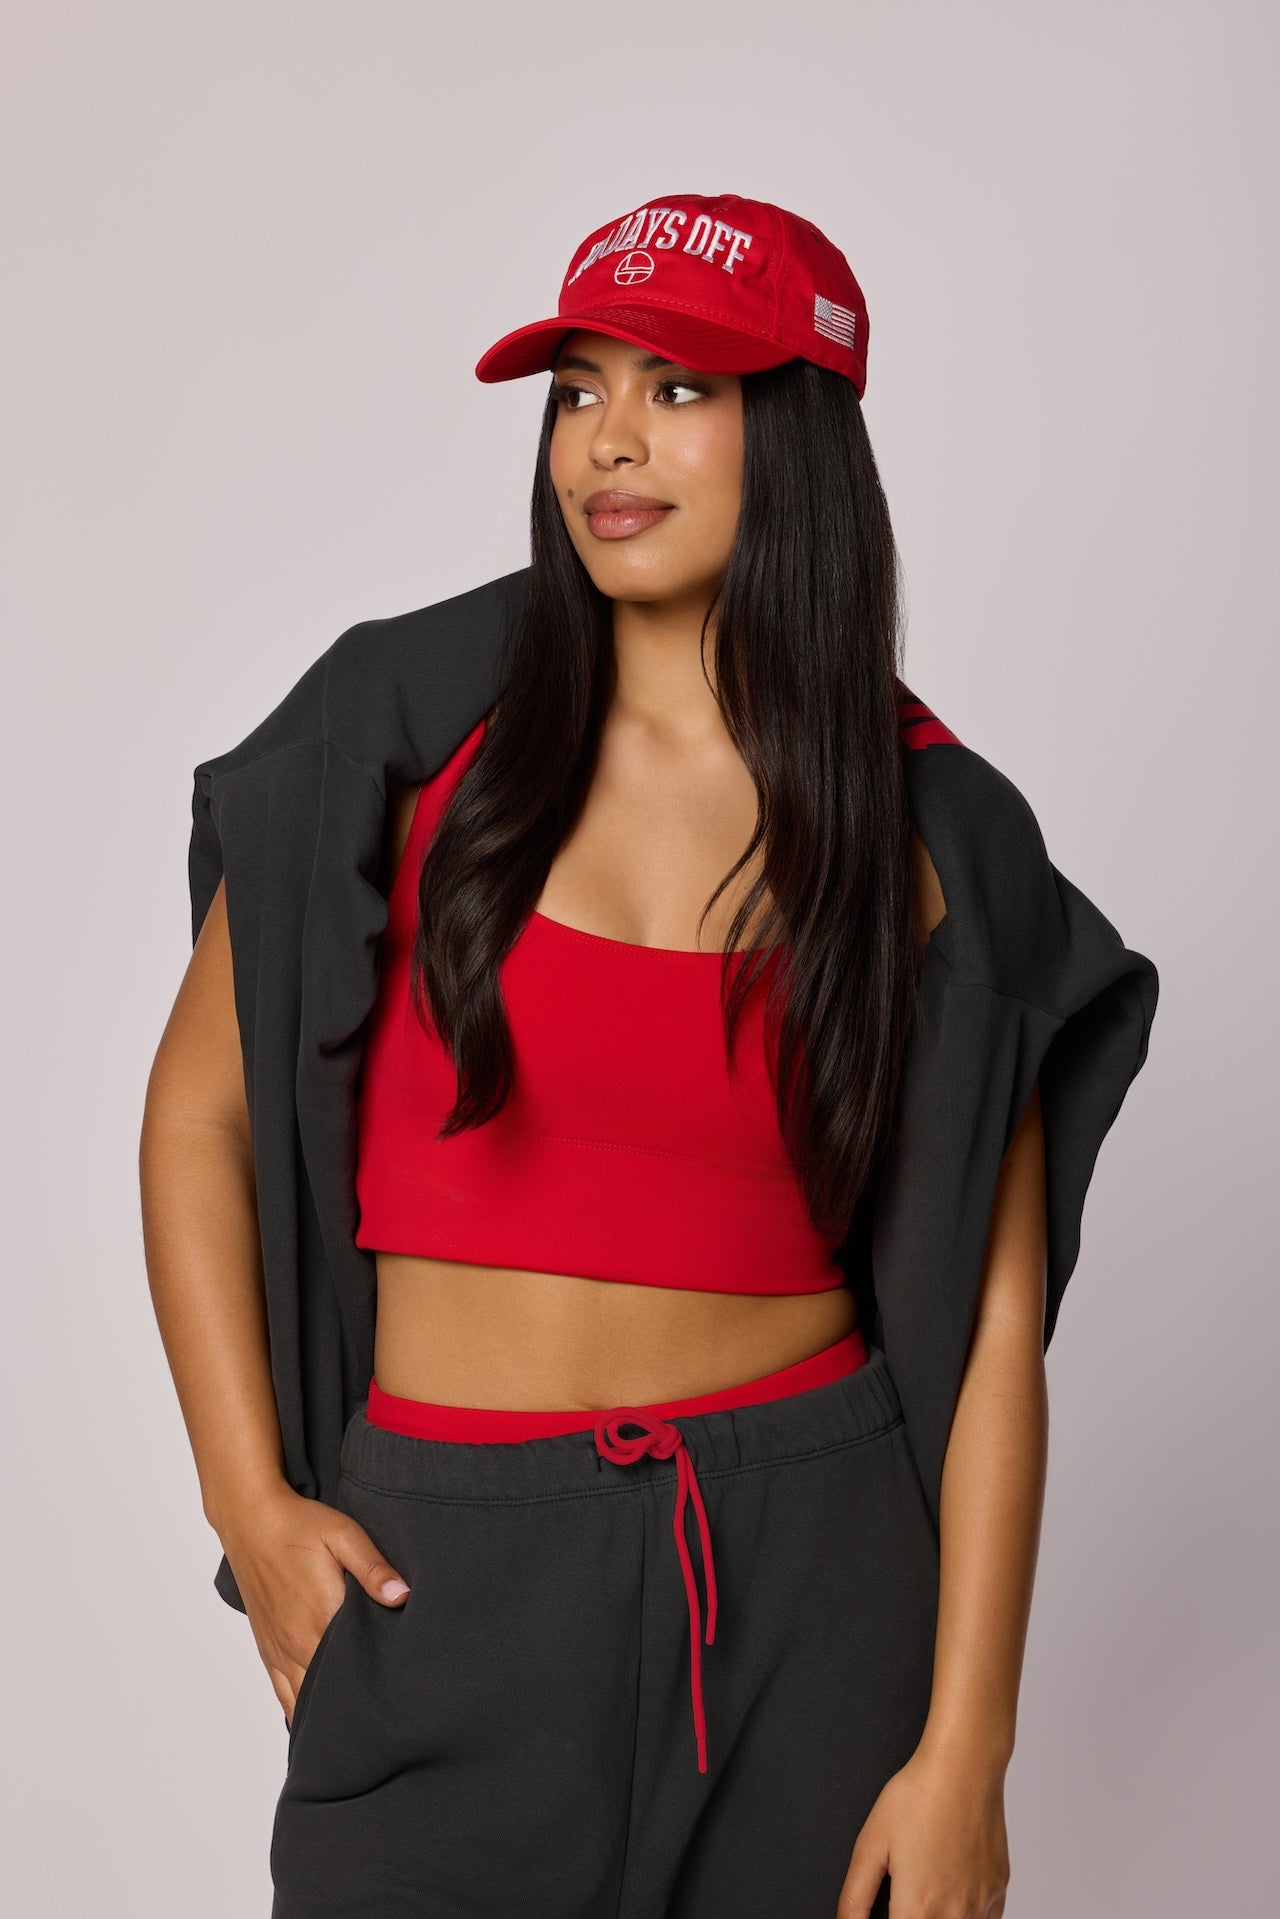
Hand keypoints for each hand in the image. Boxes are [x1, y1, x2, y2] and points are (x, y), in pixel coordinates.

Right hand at [216, 1483, 410, 1729]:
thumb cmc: (299, 1526)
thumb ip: (374, 1569)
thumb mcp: (344, 1535)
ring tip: (357, 1735)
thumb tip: (402, 1596)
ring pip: (304, 1702)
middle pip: (331, 1693)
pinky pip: (282, 1695)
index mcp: (320, 1618)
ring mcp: (280, 1650)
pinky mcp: (268, 1649)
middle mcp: (297, 1643)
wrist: (251, 1520)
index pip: (355, 1668)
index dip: (379, 1685)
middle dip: (358, 1708)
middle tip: (389, 1725)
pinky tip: (316, 1728)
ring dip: (329, 1716)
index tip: (403, 1700)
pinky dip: (299, 1713)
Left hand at [836, 1737, 1009, 1917]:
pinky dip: (966, 1912)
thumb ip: (855, 1896)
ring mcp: (981, 1904)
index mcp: (918, 1908)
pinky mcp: (999, 1889)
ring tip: (927, 1878)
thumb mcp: (870, 1844)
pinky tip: (951, 1884)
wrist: (963, 1766)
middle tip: (904, 1889)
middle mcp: (955, 1914)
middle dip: (912, 1915)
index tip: (890, 1907)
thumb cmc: (918, 1796)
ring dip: (939, 1915)